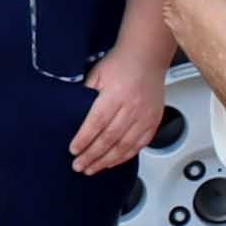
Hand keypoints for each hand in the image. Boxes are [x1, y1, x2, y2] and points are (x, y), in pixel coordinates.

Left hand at [70, 46, 167, 174]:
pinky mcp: (153, 122)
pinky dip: (125, 156)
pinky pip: (139, 145)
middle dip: (92, 155)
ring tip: (92, 169)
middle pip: (109, 138)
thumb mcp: (96, 74)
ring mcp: (145, 116)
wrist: (146, 57)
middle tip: (79, 166)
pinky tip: (112, 162)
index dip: (84, 139)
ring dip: (106, 161)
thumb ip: (86, 96)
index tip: (73, 151)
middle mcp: (132, 107)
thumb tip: (73, 117)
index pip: (96, 123)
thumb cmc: (120, 64)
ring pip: (124, 146)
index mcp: (115, 94)